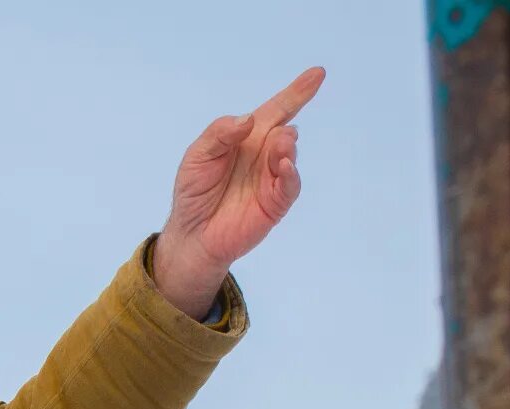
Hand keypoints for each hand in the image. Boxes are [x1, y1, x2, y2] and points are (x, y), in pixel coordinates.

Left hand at [155, 67, 322, 318]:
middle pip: (286, 129)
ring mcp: (271, 178)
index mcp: (247, 137)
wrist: (192, 233)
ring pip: (289, 154)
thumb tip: (247, 119)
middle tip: (279, 134)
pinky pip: (290, 185)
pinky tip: (284, 166)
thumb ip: (219, 134)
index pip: (276, 110)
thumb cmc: (194, 191)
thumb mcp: (197, 156)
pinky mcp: (275, 203)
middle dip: (287, 125)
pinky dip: (290, 174)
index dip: (296, 93)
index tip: (317, 74)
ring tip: (279, 147)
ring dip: (286, 146)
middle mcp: (264, 154)